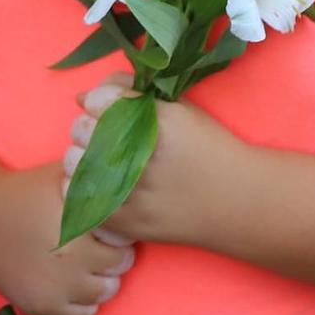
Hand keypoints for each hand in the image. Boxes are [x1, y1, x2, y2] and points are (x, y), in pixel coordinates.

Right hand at [0, 160, 135, 314]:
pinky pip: (83, 314)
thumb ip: (97, 172)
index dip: (118, 234)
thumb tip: (129, 168)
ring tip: (83, 264)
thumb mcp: (61, 174)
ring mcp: (58, 286)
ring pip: (105, 292)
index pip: (126, 241)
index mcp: (81, 225)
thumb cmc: (25, 192)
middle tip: (95, 246)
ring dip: (100, 279)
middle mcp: (73, 258)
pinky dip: (82, 301)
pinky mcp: (43, 305)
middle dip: (112, 257)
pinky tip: (71, 282)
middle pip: (119, 267)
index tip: (105, 229)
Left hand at [63, 77, 246, 246]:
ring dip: (83, 156)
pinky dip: (83, 186)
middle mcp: (138, 155)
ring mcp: (128, 192)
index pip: (97, 100)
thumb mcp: (178, 110)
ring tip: (106, 160)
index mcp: (153, 122)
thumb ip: (130, 94)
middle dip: (90, 127)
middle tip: (109, 136)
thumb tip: (84, 97)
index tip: (111, 109)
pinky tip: (102, 182)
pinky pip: (78, 196)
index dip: (101, 102)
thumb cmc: (209, 148)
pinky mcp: (124, 221)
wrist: (240, 202)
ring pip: (74, 162)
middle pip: (81, 129)